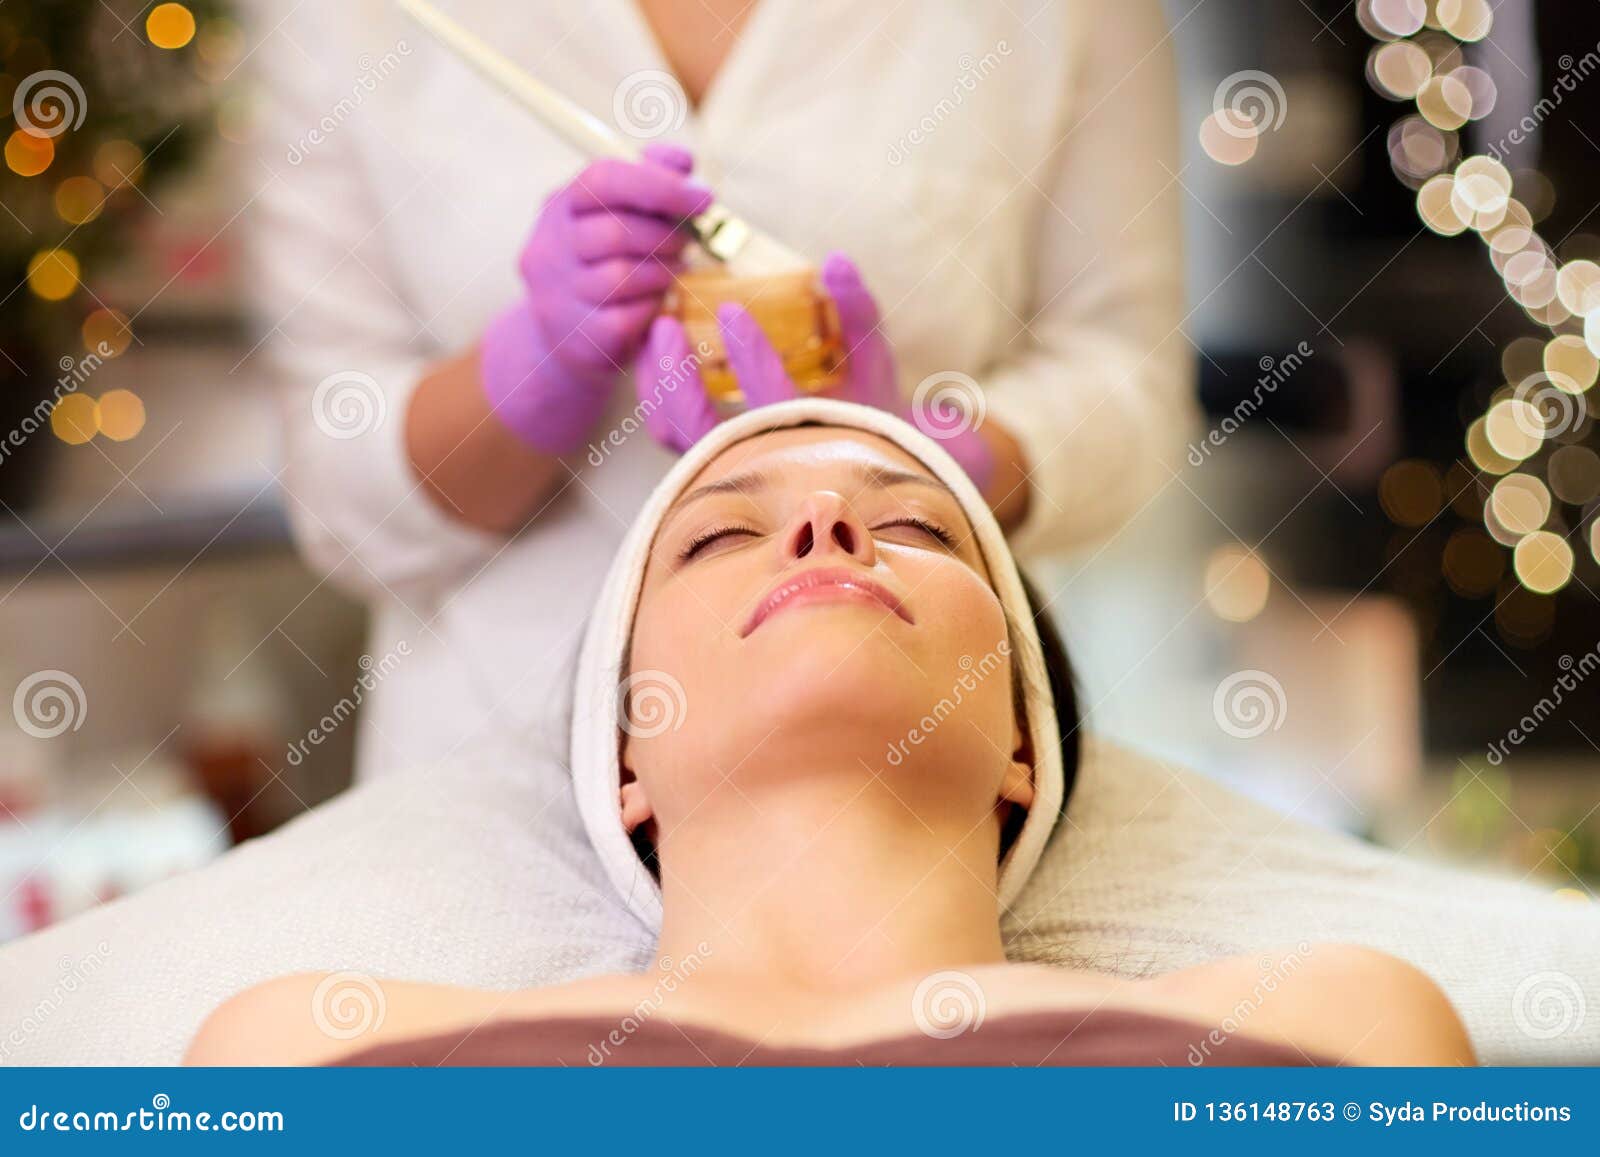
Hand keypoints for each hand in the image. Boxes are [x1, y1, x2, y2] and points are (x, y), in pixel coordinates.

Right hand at [480, 145, 712, 454]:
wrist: (565, 337)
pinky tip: (658, 302)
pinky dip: (652, 308)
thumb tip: (684, 161)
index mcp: (560, 205)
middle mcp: (548, 247)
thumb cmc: (605, 262)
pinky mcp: (576, 337)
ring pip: (622, 277)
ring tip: (675, 268)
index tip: (705, 198)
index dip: (659, 184)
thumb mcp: (620, 213)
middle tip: (689, 242)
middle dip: (666, 236)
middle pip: (616, 231)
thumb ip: (652, 178)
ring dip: (663, 271)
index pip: (603, 180)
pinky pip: (627, 318)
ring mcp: (557, 295)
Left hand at [634, 253, 995, 488]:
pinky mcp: (708, 461)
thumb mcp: (872, 361)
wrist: (859, 463)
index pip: (774, 403)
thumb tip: (835, 260)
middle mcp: (763, 461)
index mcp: (810, 439)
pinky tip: (656, 354)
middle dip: (679, 378)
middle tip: (668, 324)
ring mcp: (730, 465)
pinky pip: (670, 431)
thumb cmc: (865, 409)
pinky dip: (657, 394)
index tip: (732, 309)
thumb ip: (856, 311)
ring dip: (659, 384)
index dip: (752, 356)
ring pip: (675, 434)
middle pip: (703, 431)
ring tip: (657, 333)